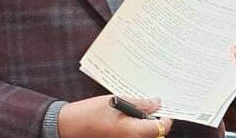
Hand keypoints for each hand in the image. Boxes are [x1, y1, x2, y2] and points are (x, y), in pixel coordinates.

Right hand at [58, 95, 172, 137]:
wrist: (69, 126)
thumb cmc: (90, 113)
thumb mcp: (117, 101)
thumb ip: (140, 104)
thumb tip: (156, 102)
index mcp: (133, 132)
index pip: (161, 128)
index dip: (166, 118)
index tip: (165, 109)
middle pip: (155, 135)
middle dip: (157, 122)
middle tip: (154, 107)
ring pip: (145, 137)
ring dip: (147, 126)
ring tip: (141, 111)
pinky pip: (134, 137)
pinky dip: (137, 129)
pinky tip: (132, 118)